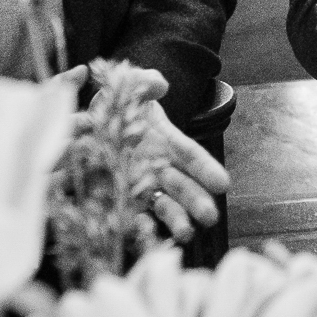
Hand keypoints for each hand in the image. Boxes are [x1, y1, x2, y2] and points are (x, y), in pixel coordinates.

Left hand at [96, 66, 229, 241]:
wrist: (94, 122)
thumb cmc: (122, 104)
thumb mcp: (133, 86)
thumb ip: (147, 82)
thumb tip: (159, 85)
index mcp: (167, 141)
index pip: (190, 155)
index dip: (206, 168)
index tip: (222, 183)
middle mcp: (158, 167)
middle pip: (182, 185)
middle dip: (196, 201)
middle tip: (211, 216)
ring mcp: (141, 185)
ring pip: (162, 204)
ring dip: (175, 220)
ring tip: (185, 234)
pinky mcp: (120, 198)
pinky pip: (132, 214)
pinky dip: (139, 225)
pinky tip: (144, 233)